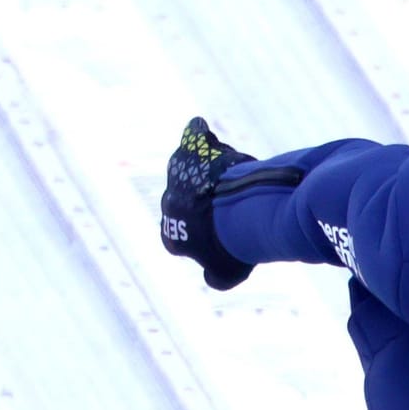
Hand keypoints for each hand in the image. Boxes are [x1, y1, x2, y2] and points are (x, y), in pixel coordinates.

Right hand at [161, 117, 257, 289]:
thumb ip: (217, 277)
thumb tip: (212, 280)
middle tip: (235, 200)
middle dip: (206, 198)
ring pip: (189, 170)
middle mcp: (168, 205)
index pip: (182, 234)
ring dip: (206, 170)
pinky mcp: (191, 155)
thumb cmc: (234, 247)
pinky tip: (201, 129)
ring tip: (231, 171)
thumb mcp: (227, 272)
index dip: (204, 230)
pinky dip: (196, 135)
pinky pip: (192, 139)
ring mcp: (177, 179)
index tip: (222, 228)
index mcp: (172, 236)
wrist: (241, 214)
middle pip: (187, 198)